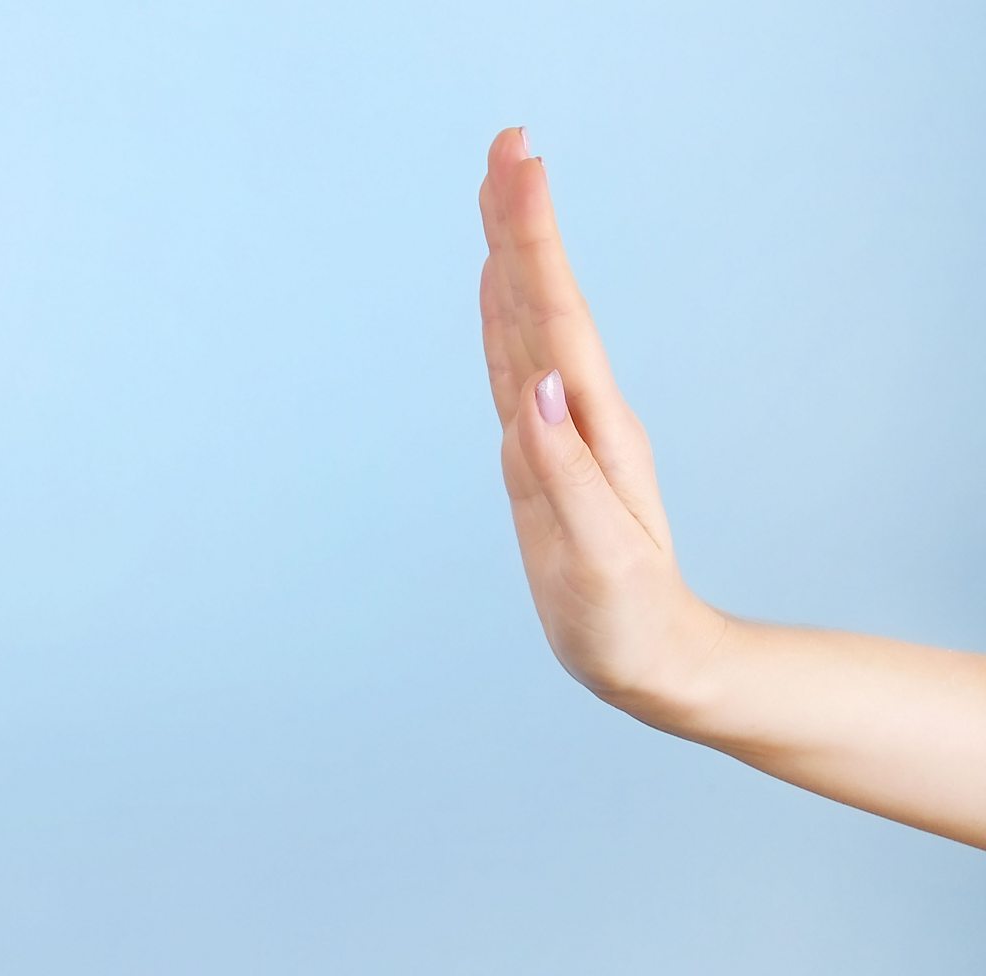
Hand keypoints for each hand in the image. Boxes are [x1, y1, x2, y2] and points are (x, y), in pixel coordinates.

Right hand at [477, 128, 725, 725]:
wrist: (651, 658)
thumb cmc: (624, 619)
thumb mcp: (597, 557)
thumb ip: (564, 472)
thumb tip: (533, 388)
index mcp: (590, 430)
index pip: (555, 316)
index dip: (532, 239)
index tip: (518, 167)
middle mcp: (577, 415)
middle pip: (542, 300)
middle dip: (522, 221)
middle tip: (506, 145)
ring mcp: (560, 430)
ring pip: (527, 322)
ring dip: (514, 253)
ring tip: (499, 190)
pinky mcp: (541, 451)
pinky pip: (515, 364)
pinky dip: (503, 314)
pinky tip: (495, 285)